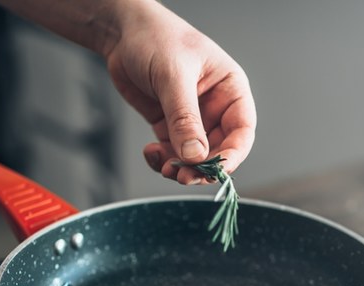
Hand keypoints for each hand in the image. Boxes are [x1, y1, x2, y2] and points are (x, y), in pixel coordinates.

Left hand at [104, 2, 255, 184]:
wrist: (121, 33)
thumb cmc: (155, 38)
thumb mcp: (173, 76)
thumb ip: (184, 118)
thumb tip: (195, 155)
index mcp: (230, 89)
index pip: (242, 131)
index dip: (233, 155)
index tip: (215, 170)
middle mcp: (215, 107)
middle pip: (219, 149)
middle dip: (201, 167)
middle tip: (183, 175)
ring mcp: (192, 118)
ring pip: (195, 156)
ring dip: (181, 167)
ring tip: (164, 165)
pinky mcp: (169, 124)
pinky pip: (173, 152)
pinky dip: (164, 160)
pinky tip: (151, 153)